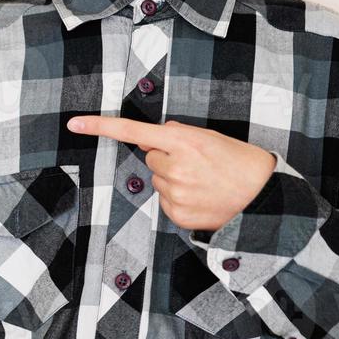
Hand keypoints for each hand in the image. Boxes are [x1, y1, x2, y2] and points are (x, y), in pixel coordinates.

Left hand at [66, 115, 276, 231]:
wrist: (264, 198)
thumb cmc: (240, 163)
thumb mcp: (210, 137)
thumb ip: (178, 134)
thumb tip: (153, 135)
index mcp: (183, 142)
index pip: (133, 131)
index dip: (100, 127)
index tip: (74, 124)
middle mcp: (174, 167)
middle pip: (150, 157)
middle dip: (167, 159)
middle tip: (198, 165)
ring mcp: (174, 194)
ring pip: (158, 181)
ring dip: (174, 180)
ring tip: (204, 182)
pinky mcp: (176, 215)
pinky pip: (165, 202)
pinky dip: (179, 199)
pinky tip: (201, 198)